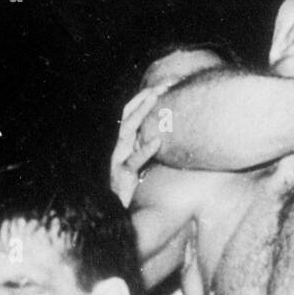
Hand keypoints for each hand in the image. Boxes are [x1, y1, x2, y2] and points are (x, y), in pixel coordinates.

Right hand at [110, 85, 166, 205]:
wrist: (119, 210)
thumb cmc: (133, 185)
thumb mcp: (144, 161)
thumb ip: (151, 146)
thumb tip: (174, 133)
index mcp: (125, 141)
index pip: (132, 112)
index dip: (145, 96)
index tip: (165, 84)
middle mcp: (120, 146)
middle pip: (129, 115)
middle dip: (145, 98)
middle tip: (163, 85)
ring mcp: (119, 159)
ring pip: (127, 131)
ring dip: (142, 114)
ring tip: (156, 100)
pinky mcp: (122, 175)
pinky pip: (133, 161)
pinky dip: (144, 150)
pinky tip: (157, 142)